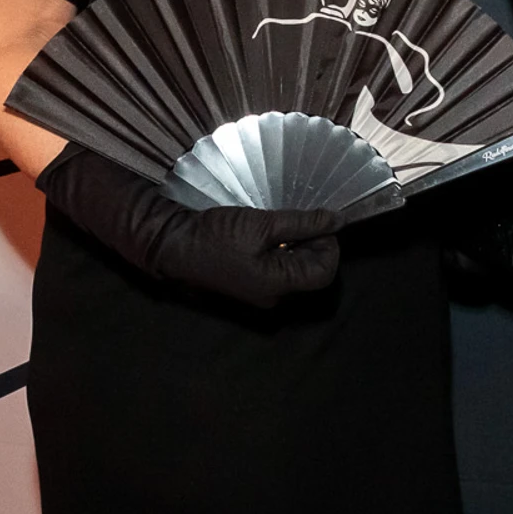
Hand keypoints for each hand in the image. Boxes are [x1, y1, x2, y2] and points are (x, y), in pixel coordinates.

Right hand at [36, 147, 343, 307]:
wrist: (174, 244)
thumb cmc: (216, 236)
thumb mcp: (262, 224)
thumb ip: (303, 224)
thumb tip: (338, 220)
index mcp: (278, 286)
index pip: (325, 272)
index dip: (329, 244)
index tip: (318, 221)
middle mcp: (273, 296)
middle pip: (312, 271)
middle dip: (313, 243)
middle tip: (300, 217)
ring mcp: (261, 292)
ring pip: (296, 268)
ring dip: (297, 244)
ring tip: (283, 221)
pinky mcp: (250, 283)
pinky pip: (278, 268)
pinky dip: (281, 249)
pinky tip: (270, 231)